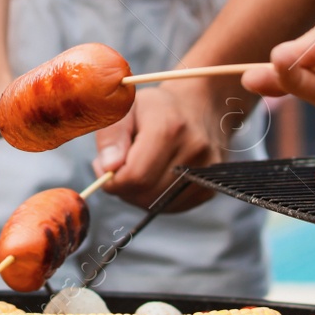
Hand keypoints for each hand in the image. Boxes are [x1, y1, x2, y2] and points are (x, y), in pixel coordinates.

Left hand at [91, 79, 240, 211]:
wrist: (199, 107)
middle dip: (123, 187)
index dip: (111, 178)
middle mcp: (194, 151)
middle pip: (144, 194)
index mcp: (170, 127)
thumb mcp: (125, 108)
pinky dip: (156, 197)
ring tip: (138, 167)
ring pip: (157, 204)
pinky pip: (171, 207)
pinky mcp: (209, 189)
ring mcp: (206, 172)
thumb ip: (111, 135)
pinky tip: (155, 176)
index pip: (134, 176)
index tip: (105, 165)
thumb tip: (108, 167)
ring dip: (138, 193)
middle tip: (119, 166)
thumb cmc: (155, 107)